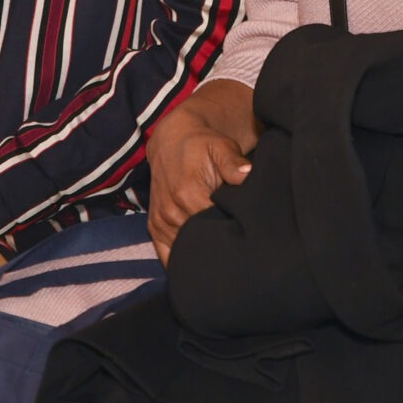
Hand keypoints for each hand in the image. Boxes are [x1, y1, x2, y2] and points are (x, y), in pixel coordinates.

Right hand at [145, 79, 258, 262]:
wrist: (172, 141)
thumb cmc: (202, 145)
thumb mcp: (221, 147)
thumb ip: (234, 164)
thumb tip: (248, 175)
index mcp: (188, 194)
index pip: (215, 228)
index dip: (233, 233)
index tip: (245, 232)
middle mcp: (171, 212)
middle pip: (201, 244)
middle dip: (219, 246)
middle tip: (236, 245)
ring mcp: (160, 223)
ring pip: (185, 253)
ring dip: (202, 253)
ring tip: (220, 251)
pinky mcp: (154, 228)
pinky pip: (166, 256)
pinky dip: (181, 260)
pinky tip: (198, 260)